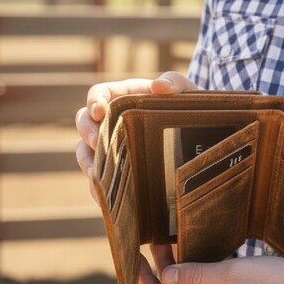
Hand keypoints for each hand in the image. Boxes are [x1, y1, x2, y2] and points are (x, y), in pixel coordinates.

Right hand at [75, 72, 197, 198]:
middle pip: (84, 123)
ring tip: (96, 176)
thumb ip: (175, 82)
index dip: (93, 101)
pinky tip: (104, 200)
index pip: (98, 94)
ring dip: (87, 163)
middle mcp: (112, 121)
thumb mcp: (186, 90)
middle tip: (95, 142)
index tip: (99, 111)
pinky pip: (100, 180)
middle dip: (87, 133)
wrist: (199, 135)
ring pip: (85, 153)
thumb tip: (159, 86)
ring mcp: (111, 146)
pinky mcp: (117, 169)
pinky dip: (99, 189)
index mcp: (124, 97)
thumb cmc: (188, 105)